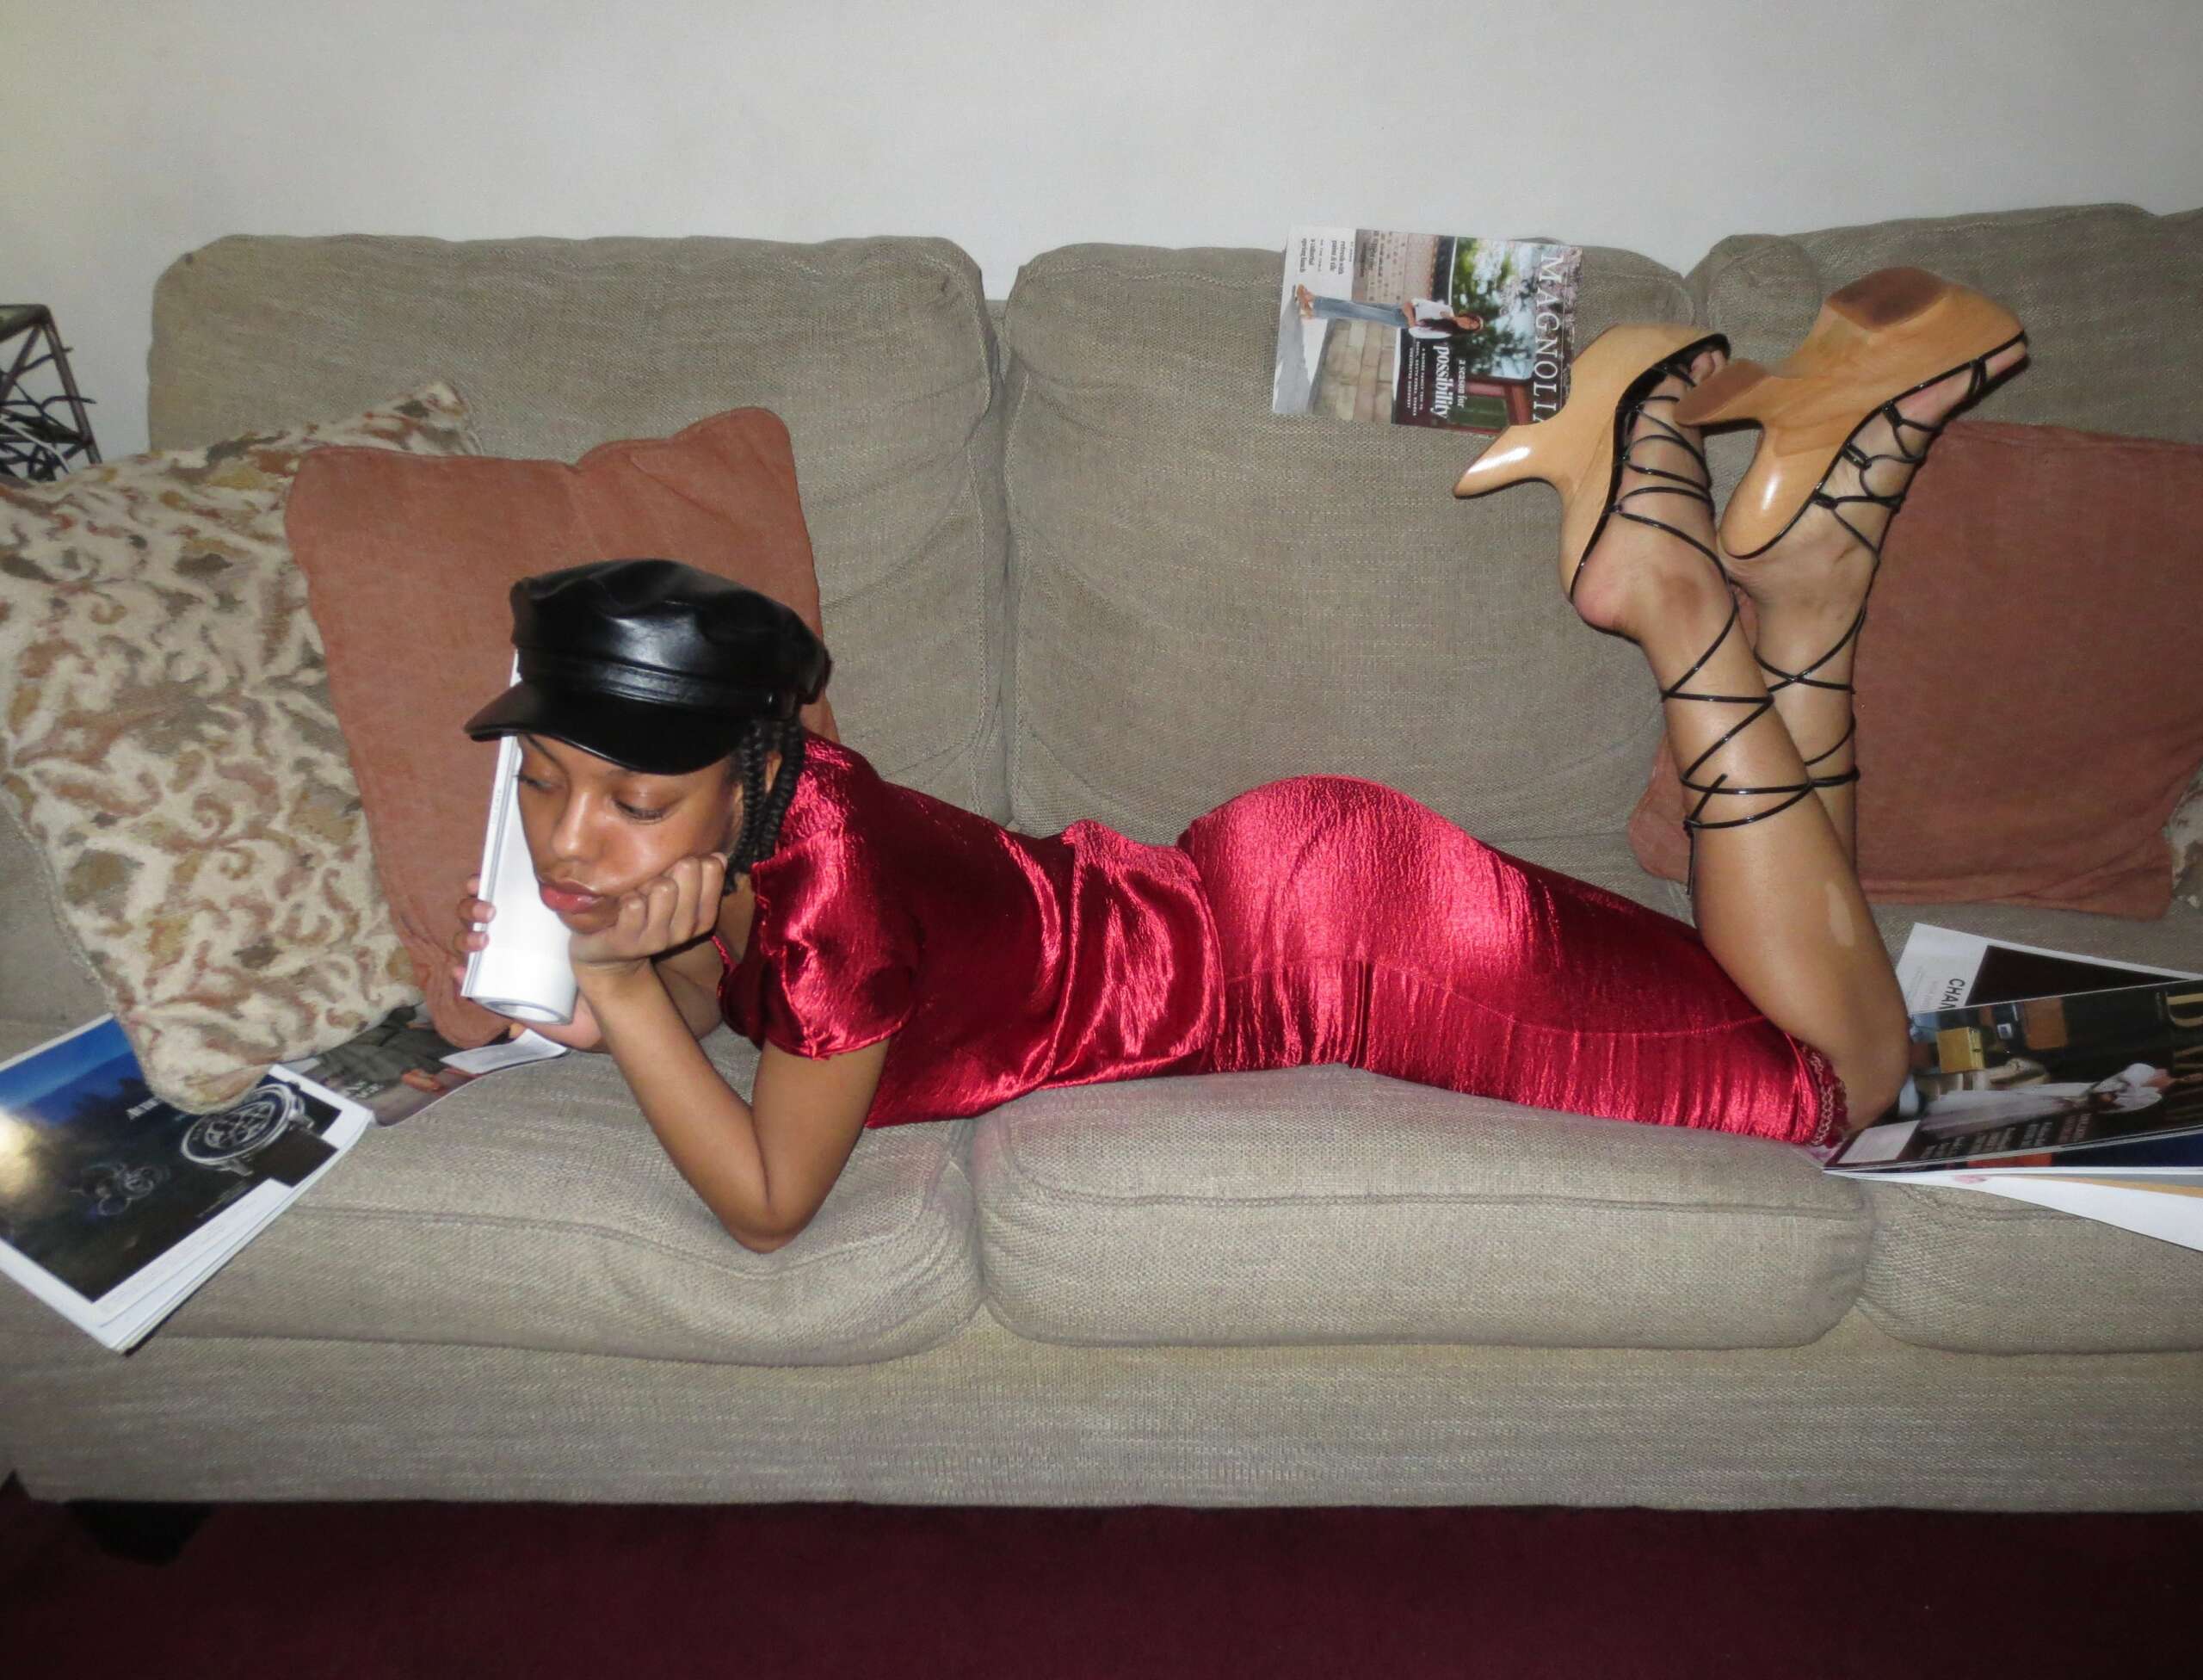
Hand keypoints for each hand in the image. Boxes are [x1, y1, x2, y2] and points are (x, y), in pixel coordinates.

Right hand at [447, 873, 605, 1049]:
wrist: (596, 1010)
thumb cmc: (588, 966)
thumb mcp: (583, 937)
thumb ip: (579, 919)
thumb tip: (575, 899)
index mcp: (520, 920)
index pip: (490, 895)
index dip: (479, 883)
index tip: (481, 879)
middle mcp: (502, 940)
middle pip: (471, 916)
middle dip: (471, 908)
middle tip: (489, 912)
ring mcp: (495, 967)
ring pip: (465, 946)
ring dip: (465, 939)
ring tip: (482, 941)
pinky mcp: (495, 996)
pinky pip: (470, 986)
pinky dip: (460, 978)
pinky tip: (461, 972)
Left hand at [568, 854, 726, 982]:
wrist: (610, 955)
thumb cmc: (645, 915)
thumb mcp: (677, 900)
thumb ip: (698, 880)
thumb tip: (718, 856)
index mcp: (703, 918)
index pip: (712, 869)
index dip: (694, 855)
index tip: (678, 864)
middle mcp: (685, 930)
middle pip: (687, 870)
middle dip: (668, 863)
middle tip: (654, 875)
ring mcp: (657, 938)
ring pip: (663, 888)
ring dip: (646, 881)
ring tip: (637, 889)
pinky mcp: (629, 941)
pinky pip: (633, 904)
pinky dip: (626, 896)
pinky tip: (621, 902)